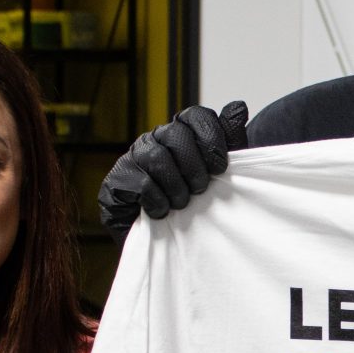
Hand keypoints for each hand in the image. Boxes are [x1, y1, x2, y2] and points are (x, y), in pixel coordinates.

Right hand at [98, 102, 248, 232]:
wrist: (171, 246)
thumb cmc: (198, 206)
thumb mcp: (221, 174)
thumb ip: (230, 141)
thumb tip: (238, 106)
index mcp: (179, 134)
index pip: (194, 115)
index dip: (210, 138)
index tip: (221, 166)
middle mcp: (153, 140)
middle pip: (175, 134)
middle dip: (194, 166)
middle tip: (202, 189)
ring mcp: (132, 159)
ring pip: (156, 157)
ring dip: (176, 186)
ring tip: (183, 204)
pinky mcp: (115, 183)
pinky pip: (139, 183)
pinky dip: (157, 200)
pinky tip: (163, 212)